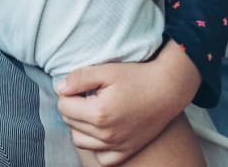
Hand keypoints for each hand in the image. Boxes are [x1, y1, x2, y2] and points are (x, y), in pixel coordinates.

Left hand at [55, 42, 199, 164]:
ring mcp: (117, 145)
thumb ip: (79, 78)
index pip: (63, 106)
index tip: (80, 85)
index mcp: (98, 113)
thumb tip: (59, 89)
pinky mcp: (127, 151)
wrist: (168, 89)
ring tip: (93, 111)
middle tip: (88, 95)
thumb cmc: (137, 77)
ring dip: (80, 126)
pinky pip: (102, 158)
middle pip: (69, 123)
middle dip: (73, 107)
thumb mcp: (106, 70)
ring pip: (80, 141)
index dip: (68, 92)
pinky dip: (96, 146)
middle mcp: (106, 134)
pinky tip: (101, 130)